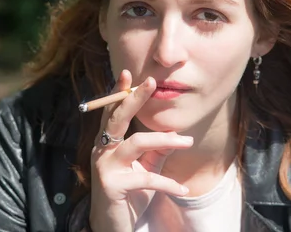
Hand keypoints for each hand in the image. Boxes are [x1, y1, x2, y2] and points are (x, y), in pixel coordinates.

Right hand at [88, 70, 193, 231]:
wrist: (116, 226)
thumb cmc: (131, 195)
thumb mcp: (147, 168)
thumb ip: (157, 150)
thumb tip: (175, 132)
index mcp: (109, 142)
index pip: (113, 112)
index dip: (119, 92)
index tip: (129, 74)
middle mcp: (102, 150)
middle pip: (117, 118)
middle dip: (134, 99)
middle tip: (151, 83)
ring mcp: (104, 167)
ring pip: (136, 143)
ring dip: (165, 140)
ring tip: (188, 142)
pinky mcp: (112, 186)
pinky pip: (146, 177)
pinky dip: (168, 183)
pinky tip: (183, 189)